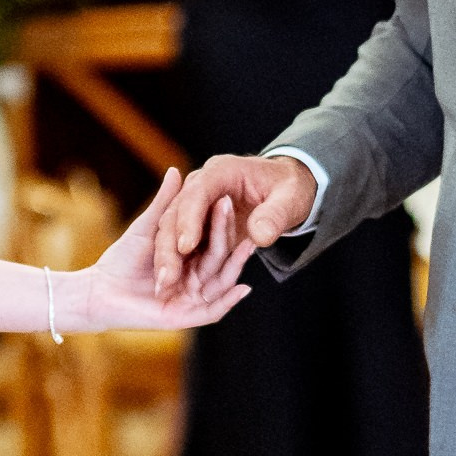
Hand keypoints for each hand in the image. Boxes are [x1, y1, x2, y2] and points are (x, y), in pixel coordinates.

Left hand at [83, 169, 253, 332]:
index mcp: (190, 258)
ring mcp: (193, 298)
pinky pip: (212, 311)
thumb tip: (177, 170)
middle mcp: (196, 278)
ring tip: (250, 245)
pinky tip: (243, 287)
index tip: (230, 198)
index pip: (213, 239)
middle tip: (244, 215)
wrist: (100, 289)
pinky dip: (228, 301)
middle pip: (220, 259)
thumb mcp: (149, 227)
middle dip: (231, 238)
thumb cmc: (122, 258)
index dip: (222, 221)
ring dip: (236, 265)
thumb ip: (165, 203)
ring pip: (221, 282)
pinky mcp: (185, 316)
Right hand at [152, 153, 313, 297]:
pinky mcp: (198, 220)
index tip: (185, 246)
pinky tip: (172, 282)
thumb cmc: (291, 190)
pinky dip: (176, 259)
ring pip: (172, 228)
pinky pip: (181, 239)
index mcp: (222, 171)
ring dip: (166, 256)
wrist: (286, 188)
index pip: (198, 192)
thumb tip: (257, 235)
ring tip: (164, 284)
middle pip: (177, 212)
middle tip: (166, 275)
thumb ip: (275, 217)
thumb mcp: (291, 201)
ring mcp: (196, 202)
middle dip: (170, 244)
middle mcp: (203, 183)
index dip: (189, 219)